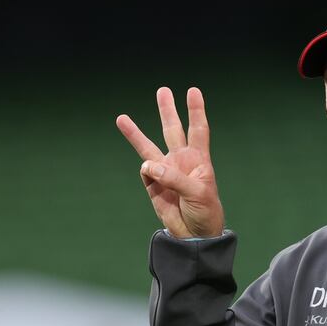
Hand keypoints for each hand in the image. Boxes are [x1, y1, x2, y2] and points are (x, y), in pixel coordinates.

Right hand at [117, 87, 224, 238]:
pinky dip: (147, 172)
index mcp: (199, 160)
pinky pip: (145, 172)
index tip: (193, 91)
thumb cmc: (205, 211)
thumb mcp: (197, 193)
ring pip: (148, 147)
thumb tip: (148, 166)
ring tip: (121, 118)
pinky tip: (153, 177)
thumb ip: (174, 178)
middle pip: (173, 130)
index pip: (198, 130)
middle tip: (163, 90)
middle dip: (167, 111)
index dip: (196, 111)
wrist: (195, 234)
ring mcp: (165, 172)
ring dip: (135, 134)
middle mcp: (182, 161)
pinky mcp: (153, 185)